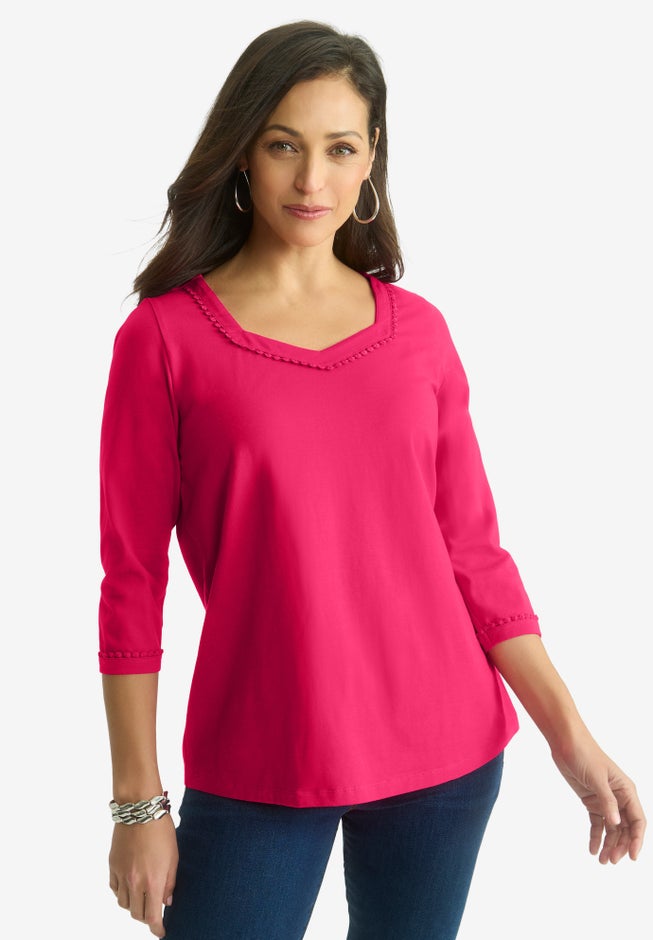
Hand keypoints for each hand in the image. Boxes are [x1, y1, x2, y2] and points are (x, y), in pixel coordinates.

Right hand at [109, 813, 178, 936]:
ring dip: (133, 906)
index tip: (161, 932)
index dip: (157, 928)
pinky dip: (122, 893)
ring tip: (142, 898)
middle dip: (145, 918)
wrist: (139, 810)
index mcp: (153, 881)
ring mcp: (121, 874)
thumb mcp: (174, 856)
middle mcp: (135, 882)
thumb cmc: (161, 830)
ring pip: (124, 904)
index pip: (152, 916)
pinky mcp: (112, 865)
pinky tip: (130, 886)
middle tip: (153, 913)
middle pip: (136, 914)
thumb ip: (170, 882)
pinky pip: (114, 889)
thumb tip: (166, 902)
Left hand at [551, 733, 645, 863]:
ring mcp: (605, 800)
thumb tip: (616, 824)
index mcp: (626, 790)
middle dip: (621, 846)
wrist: (566, 743)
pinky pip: (597, 823)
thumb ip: (607, 801)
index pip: (638, 820)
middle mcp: (619, 797)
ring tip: (602, 861)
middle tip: (612, 861)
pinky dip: (596, 837)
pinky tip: (592, 849)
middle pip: (625, 828)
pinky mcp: (591, 801)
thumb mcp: (597, 778)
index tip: (632, 857)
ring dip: (609, 844)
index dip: (637, 840)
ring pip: (612, 828)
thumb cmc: (585, 754)